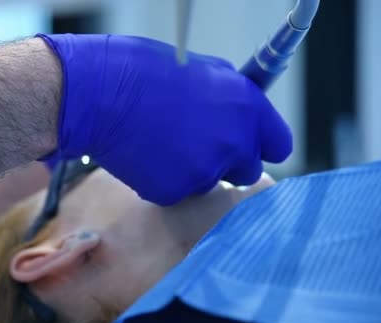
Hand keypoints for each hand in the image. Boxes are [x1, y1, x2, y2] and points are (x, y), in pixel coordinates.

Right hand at [38, 34, 291, 205]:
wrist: (101, 94)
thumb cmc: (147, 72)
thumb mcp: (206, 72)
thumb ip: (233, 100)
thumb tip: (241, 117)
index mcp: (247, 108)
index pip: (279, 146)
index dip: (260, 145)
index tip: (248, 145)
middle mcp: (233, 144)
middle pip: (247, 171)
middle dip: (227, 162)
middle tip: (197, 144)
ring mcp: (204, 172)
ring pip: (208, 182)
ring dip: (192, 170)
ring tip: (162, 143)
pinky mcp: (173, 192)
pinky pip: (177, 192)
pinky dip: (164, 179)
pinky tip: (145, 155)